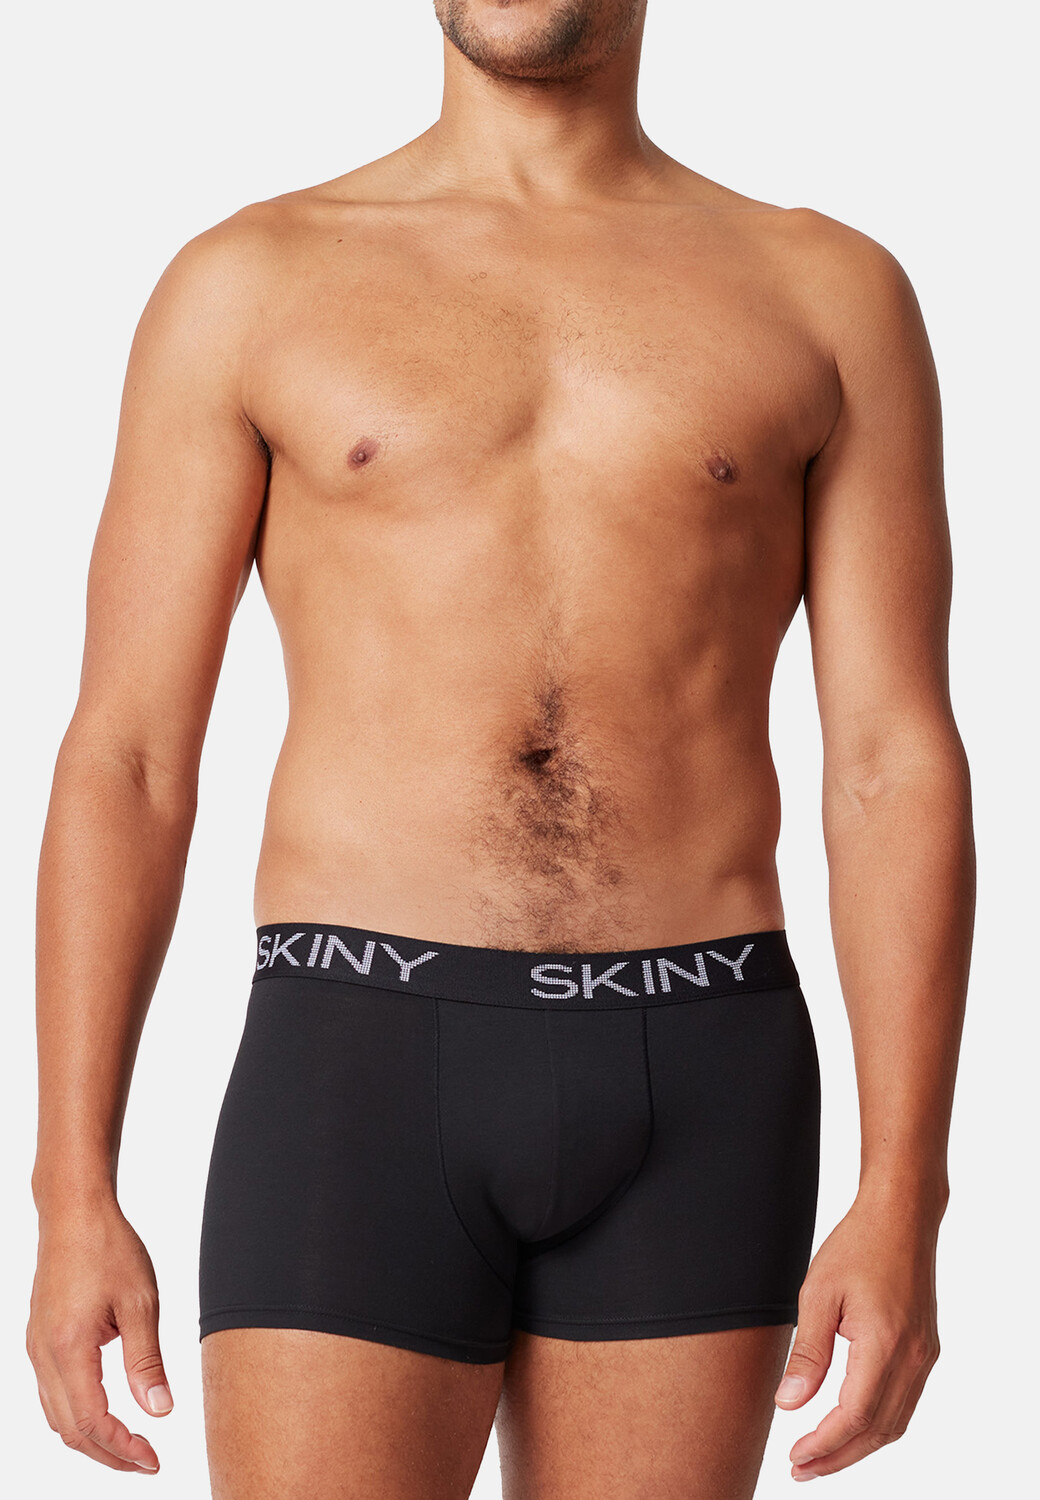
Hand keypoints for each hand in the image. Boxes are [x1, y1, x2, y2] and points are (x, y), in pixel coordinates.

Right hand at [26, 1202, 173, 1472]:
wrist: (73, 1212)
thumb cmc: (108, 1247)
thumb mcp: (140, 1302)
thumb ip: (147, 1362)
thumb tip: (160, 1411)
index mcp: (68, 1348)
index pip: (92, 1422)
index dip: (123, 1449)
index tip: (152, 1459)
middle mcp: (44, 1355)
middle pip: (70, 1429)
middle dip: (108, 1453)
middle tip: (146, 1461)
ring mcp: (36, 1347)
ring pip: (57, 1415)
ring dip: (91, 1437)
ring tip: (130, 1444)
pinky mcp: (39, 1338)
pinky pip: (51, 1393)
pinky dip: (76, 1413)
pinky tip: (105, 1410)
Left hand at [774, 1192, 941, 1480]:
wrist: (901, 1216)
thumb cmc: (857, 1245)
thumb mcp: (818, 1293)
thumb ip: (807, 1353)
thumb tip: (788, 1404)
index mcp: (885, 1343)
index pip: (855, 1416)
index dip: (824, 1445)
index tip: (795, 1457)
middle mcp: (913, 1357)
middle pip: (878, 1430)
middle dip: (839, 1457)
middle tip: (802, 1469)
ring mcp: (924, 1355)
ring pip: (895, 1422)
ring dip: (858, 1446)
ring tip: (821, 1456)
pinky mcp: (926, 1349)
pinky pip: (904, 1403)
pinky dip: (877, 1424)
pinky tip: (851, 1426)